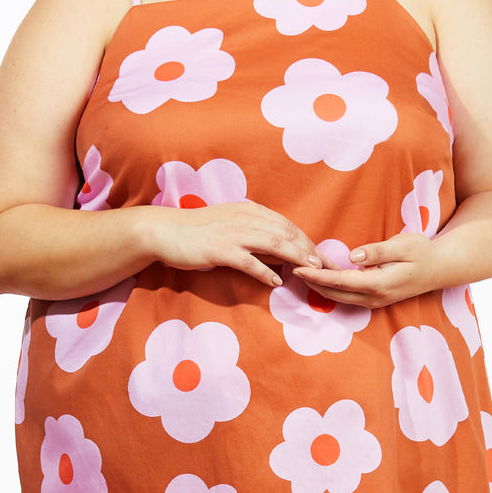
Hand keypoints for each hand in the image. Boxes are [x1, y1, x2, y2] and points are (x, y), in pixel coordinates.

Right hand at [148, 202, 321, 288]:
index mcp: (250, 210)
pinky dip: (266, 272)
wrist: (165, 230)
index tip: (322, 256)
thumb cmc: (198, 231)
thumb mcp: (231, 225)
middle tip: (326, 267)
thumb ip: (256, 235)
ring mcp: (233, 233)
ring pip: (274, 244)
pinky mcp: (220, 250)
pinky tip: (277, 282)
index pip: (287, 225)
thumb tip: (282, 253)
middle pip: (287, 233)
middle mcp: (245, 218)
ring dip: (296, 258)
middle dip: (310, 250)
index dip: (307, 241)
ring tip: (310, 272)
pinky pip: (249, 261)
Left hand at [292, 232, 436, 307]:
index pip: (340, 281)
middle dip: (311, 283)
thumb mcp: (404, 245)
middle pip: (334, 294)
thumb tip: (353, 256)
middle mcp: (375, 297)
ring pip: (339, 297)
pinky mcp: (374, 298)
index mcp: (380, 284)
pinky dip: (331, 287)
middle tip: (290, 267)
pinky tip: (320, 276)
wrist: (441, 268)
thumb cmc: (423, 252)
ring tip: (300, 271)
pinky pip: (347, 295)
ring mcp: (374, 300)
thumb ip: (378, 251)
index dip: (317, 276)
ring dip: (319, 286)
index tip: (298, 268)